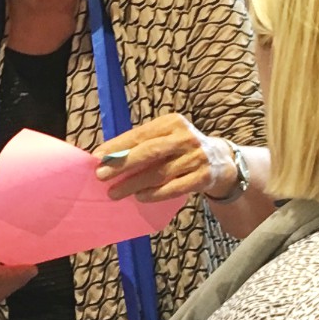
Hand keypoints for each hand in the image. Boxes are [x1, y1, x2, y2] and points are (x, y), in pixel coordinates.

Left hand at [97, 115, 238, 203]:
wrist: (221, 161)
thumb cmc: (181, 149)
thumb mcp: (167, 137)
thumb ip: (142, 144)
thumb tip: (107, 157)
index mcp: (172, 122)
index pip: (140, 134)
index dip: (118, 146)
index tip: (97, 157)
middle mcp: (185, 137)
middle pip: (150, 152)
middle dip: (123, 164)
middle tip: (101, 176)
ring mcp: (196, 158)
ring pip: (160, 173)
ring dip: (134, 184)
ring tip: (115, 192)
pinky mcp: (203, 177)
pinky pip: (174, 188)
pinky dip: (155, 194)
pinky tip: (140, 197)